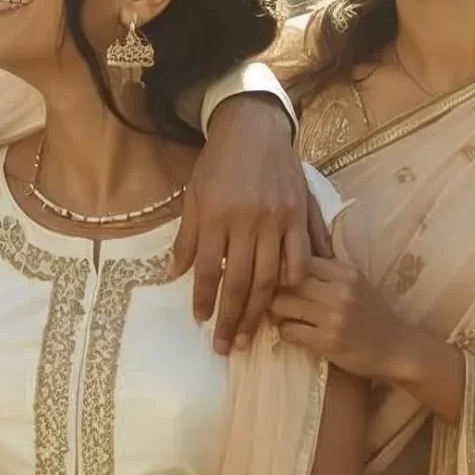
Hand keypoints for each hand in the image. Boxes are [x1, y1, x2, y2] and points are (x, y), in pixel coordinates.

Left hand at [173, 96, 321, 354]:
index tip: (201, 323)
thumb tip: (175, 274)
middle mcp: (247, 221)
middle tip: (227, 347)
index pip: (209, 269)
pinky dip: (293, 282)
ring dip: (259, 312)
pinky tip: (286, 302)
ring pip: (270, 277)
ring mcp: (276, 219)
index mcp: (216, 216)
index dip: (204, 300)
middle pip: (240, 281)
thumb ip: (187, 237)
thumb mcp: (194, 196)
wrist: (254, 128)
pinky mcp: (299, 214)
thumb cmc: (219, 163)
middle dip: (231, 318)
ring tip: (251, 336)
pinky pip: (300, 257)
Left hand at [269, 256, 434, 384]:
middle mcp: (340, 291)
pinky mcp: (326, 342)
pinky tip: (295, 332)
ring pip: (281, 305)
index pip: (301, 259)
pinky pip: (287, 331)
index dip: (285, 268)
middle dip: (276, 290)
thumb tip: (287, 258)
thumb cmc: (373, 315)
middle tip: (276, 298)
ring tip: (284, 315)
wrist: (398, 350)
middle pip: (286, 280)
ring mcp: (333, 317)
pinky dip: (285, 331)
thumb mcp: (357, 284)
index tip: (281, 278)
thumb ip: (328, 272)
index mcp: (347, 272)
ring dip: (277, 311)